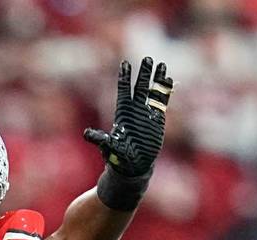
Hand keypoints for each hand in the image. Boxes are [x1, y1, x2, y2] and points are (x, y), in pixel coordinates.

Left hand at [84, 57, 172, 177]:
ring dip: (157, 79)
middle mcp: (135, 110)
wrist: (133, 165)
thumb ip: (100, 139)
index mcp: (122, 113)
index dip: (125, 78)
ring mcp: (147, 113)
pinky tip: (169, 80)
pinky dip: (166, 92)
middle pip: (140, 87)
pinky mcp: (157, 119)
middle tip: (148, 58)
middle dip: (143, 73)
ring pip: (152, 92)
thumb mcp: (108, 147)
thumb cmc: (118, 157)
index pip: (123, 91)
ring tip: (161, 65)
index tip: (125, 63)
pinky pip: (162, 102)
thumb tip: (86, 134)